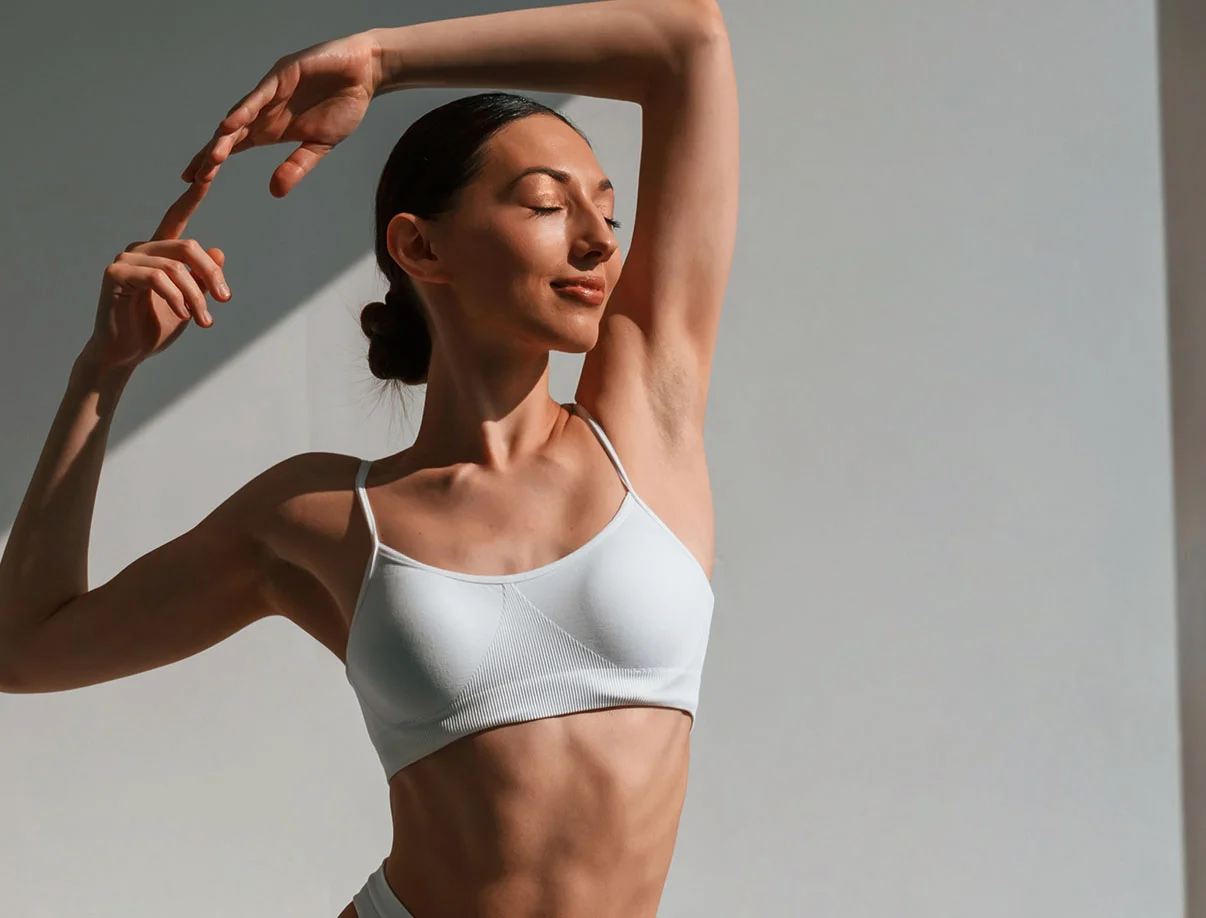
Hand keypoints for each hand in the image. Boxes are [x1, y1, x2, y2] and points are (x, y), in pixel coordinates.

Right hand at [85, 179, 230, 374]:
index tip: (209, 171)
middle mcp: (142, 249)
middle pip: (188, 247)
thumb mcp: (190, 303)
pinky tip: (182, 315)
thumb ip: (202, 279)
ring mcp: (126, 259)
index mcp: (160, 252)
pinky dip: (176, 297)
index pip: (178, 217)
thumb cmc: (155, 327)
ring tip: (204, 321)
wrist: (125, 353)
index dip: (194, 194)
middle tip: (225, 300)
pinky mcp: (115, 273)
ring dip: (197, 296)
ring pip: (175, 266)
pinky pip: (157, 278)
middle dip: (211, 275)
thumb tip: (218, 250)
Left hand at [181, 31, 380, 197]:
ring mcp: (270, 93)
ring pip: (239, 117)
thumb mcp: (320, 145)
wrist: (363, 75)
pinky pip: (258, 96)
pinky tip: (230, 125)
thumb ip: (296, 166)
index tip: (194, 182)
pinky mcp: (281, 76)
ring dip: (224, 137)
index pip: (234, 146)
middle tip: (195, 178)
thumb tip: (274, 192)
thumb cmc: (342, 106)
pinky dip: (244, 111)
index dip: (213, 162)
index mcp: (271, 128)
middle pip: (229, 135)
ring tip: (210, 158)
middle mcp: (264, 111)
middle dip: (211, 156)